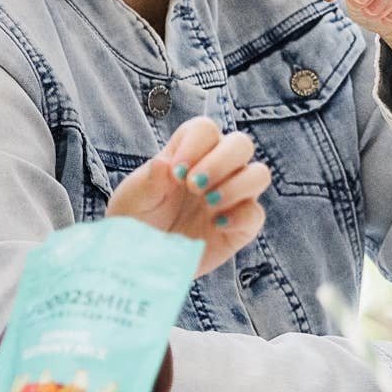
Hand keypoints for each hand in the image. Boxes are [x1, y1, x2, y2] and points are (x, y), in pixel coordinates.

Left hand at [107, 116, 269, 275]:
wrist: (141, 262)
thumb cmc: (136, 221)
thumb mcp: (133, 200)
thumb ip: (148, 182)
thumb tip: (163, 164)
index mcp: (188, 153)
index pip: (205, 130)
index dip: (195, 144)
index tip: (175, 171)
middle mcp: (216, 170)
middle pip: (241, 143)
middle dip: (220, 161)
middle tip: (193, 185)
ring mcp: (232, 198)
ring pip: (259, 174)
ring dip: (236, 185)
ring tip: (208, 202)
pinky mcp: (240, 228)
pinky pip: (256, 214)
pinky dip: (240, 216)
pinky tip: (216, 225)